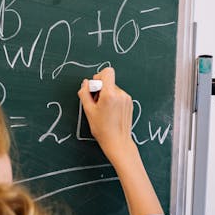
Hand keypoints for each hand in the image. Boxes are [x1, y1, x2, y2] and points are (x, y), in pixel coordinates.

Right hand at [78, 67, 162, 214]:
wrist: (117, 142)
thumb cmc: (102, 129)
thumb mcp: (88, 111)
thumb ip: (85, 94)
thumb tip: (85, 83)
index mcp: (110, 94)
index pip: (107, 72)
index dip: (99, 77)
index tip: (95, 87)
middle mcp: (120, 94)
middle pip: (109, 81)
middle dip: (101, 89)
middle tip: (96, 103)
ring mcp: (127, 98)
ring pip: (114, 89)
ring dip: (107, 95)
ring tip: (104, 110)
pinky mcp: (130, 103)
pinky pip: (119, 95)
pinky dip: (113, 100)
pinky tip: (110, 112)